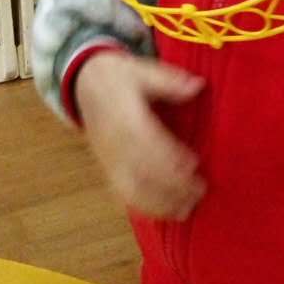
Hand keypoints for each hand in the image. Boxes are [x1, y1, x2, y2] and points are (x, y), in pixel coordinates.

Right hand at [75, 50, 205, 219]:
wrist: (84, 85)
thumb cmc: (118, 77)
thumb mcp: (142, 70)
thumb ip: (169, 81)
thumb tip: (197, 85)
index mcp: (125, 117)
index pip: (147, 142)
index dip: (169, 157)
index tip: (193, 165)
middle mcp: (115, 143)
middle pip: (142, 171)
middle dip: (170, 186)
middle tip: (199, 192)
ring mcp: (109, 159)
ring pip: (131, 189)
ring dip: (159, 203)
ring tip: (186, 209)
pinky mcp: (107, 168)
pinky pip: (122, 194)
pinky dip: (143, 207)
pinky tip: (165, 213)